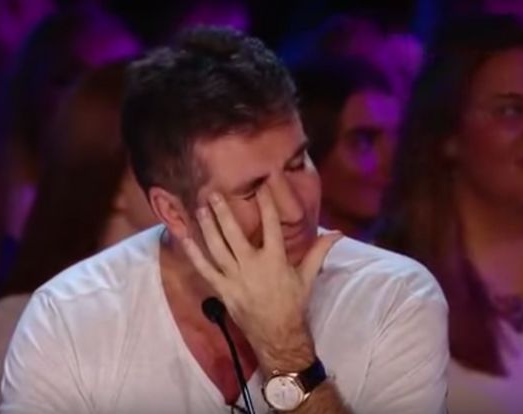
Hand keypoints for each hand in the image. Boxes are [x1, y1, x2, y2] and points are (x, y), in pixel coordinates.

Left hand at [181, 186, 340, 369]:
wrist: (278, 336)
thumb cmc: (294, 304)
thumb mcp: (308, 276)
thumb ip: (319, 251)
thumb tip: (337, 233)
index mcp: (275, 260)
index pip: (270, 225)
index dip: (266, 204)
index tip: (260, 186)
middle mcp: (252, 266)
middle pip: (234, 234)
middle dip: (223, 212)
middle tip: (213, 193)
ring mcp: (235, 278)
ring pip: (217, 248)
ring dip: (208, 227)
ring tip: (200, 209)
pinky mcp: (223, 290)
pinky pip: (205, 270)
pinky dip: (194, 254)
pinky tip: (185, 239)